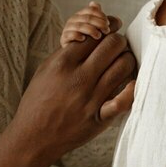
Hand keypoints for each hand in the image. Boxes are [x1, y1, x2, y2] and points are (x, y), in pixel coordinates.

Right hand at [19, 15, 135, 161]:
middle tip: (118, 45)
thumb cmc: (38, 100)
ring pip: (124, 66)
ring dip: (128, 59)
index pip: (95, 35)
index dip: (105, 29)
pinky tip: (131, 83)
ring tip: (124, 61)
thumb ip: (67, 51)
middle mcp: (79, 78)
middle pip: (112, 45)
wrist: (33, 137)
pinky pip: (124, 100)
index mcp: (63, 63)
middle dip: (118, 41)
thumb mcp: (45, 69)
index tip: (110, 29)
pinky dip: (132, 88)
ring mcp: (91, 98)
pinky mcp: (99, 118)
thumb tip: (90, 34)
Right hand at [61, 1, 112, 45]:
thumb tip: (114, 17)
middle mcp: (73, 19)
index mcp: (81, 14)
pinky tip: (84, 39)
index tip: (108, 23)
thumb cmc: (88, 39)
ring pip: (80, 25)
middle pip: (87, 17)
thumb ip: (102, 21)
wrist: (74, 52)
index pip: (91, 10)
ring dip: (91, 30)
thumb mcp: (96, 28)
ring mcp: (68, 28)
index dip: (101, 15)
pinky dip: (77, 35)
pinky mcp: (64, 38)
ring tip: (98, 36)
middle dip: (99, 23)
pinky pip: (70, 34)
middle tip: (107, 31)